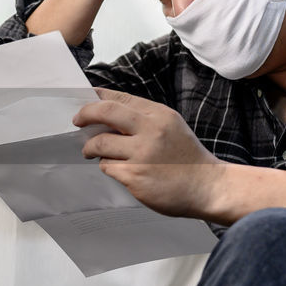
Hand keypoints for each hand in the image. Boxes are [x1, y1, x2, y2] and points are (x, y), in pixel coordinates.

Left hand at [73, 88, 225, 218]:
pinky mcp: (135, 176)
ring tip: (96, 154)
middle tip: (77, 121)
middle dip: (84, 115)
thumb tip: (107, 114)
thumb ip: (144, 119)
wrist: (208, 187)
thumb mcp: (171, 127)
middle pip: (104, 113)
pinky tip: (121, 170)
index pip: (119, 99)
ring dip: (93, 149)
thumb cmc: (187, 158)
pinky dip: (109, 168)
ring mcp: (142, 154)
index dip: (97, 99)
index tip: (85, 103)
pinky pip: (108, 167)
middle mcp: (150, 131)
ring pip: (100, 144)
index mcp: (159, 115)